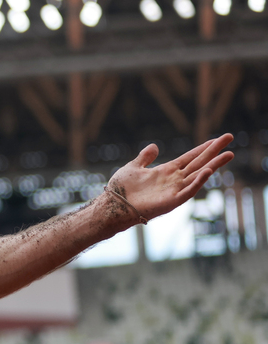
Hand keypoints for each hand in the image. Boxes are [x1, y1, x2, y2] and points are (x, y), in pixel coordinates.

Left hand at [107, 134, 234, 221]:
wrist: (112, 206)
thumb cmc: (120, 190)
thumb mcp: (133, 167)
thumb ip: (145, 157)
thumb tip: (154, 146)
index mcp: (166, 171)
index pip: (190, 157)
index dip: (203, 148)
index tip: (217, 139)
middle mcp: (173, 180)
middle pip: (199, 163)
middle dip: (214, 151)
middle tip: (230, 137)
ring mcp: (174, 191)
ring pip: (198, 175)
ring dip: (213, 165)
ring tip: (229, 154)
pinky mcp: (171, 202)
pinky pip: (188, 191)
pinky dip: (198, 182)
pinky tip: (208, 172)